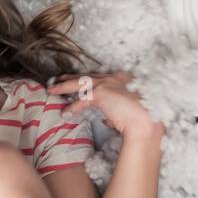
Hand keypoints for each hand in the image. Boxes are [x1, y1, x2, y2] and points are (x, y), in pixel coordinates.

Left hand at [48, 71, 164, 141]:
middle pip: (87, 76)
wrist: (146, 121)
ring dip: (63, 87)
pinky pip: (82, 100)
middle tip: (59, 78)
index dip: (86, 78)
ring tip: (52, 90)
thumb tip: (106, 119)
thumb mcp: (127, 112)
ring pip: (79, 83)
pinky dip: (72, 107)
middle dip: (71, 77)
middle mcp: (115, 78)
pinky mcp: (101, 93)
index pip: (100, 77)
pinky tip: (65, 112)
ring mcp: (108, 83)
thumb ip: (115, 113)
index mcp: (123, 79)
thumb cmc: (141, 120)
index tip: (77, 78)